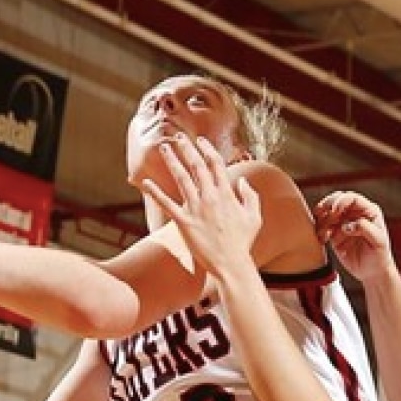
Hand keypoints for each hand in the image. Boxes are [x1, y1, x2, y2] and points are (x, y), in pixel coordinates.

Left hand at [135, 135, 262, 276]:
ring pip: (181, 179)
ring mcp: (196, 209)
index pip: (216, 164)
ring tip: (164, 148)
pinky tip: (145, 182)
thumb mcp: (254, 216)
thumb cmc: (243, 242)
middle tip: (178, 136)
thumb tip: (242, 180)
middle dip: (187, 149)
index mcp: (227, 194)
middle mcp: (210, 197)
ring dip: (172, 161)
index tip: (200, 141)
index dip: (207, 149)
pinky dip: (155, 192)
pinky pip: (166, 204)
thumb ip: (250, 196)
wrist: (231, 264)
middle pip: (197, 166)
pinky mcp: (183, 222)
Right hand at [313, 191, 394, 282]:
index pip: (353, 198)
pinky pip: (323, 228)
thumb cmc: (380, 255)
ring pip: (328, 213)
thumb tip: (347, 225)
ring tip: (322, 229)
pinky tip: (323, 238)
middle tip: (321, 212)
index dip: (342, 200)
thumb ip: (364, 228)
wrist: (373, 272)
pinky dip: (320, 231)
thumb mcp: (378, 241)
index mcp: (368, 211)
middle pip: (338, 200)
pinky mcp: (335, 235)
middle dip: (328, 204)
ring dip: (322, 218)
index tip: (335, 209)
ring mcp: (343, 224)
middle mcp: (355, 214)